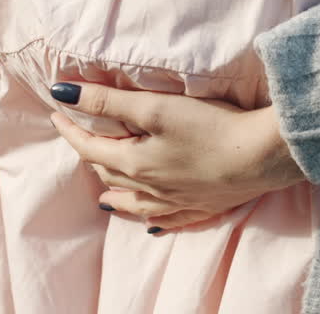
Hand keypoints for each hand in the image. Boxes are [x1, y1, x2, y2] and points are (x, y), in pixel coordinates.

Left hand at [48, 82, 306, 231]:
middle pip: (111, 173)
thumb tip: (63, 94)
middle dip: (92, 157)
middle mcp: (151, 187)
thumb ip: (108, 102)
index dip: (70, 129)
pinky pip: (169, 219)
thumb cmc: (210, 127)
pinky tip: (151, 225)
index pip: (89, 147)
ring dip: (116, 196)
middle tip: (83, 141)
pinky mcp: (203, 205)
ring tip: (104, 197)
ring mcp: (178, 200)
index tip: (56, 112)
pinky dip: (153, 219)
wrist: (263, 157)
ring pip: (135, 202)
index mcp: (135, 163)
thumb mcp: (154, 107)